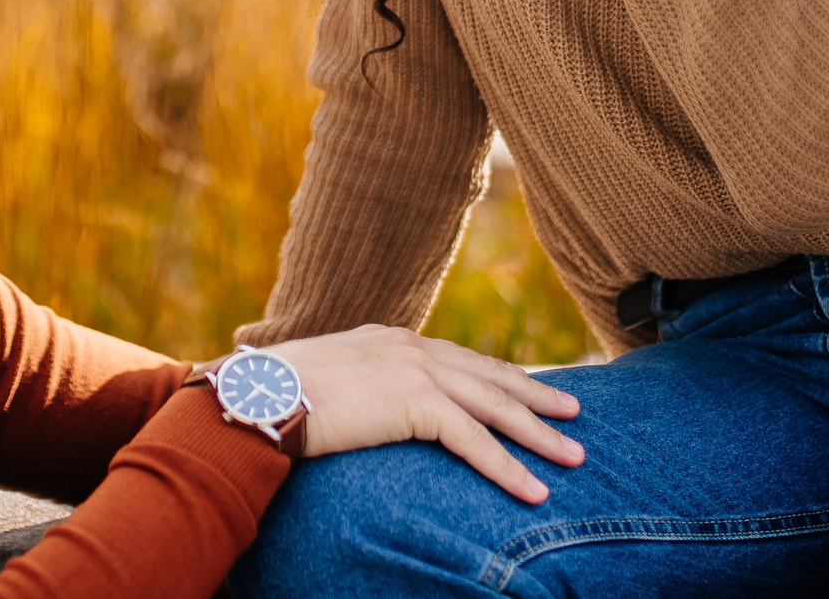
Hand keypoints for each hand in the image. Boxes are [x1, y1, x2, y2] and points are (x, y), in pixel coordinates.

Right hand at [266, 326, 583, 503]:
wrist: (255, 394)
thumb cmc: (270, 395)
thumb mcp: (320, 381)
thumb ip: (349, 387)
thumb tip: (350, 406)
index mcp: (388, 339)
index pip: (457, 358)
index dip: (496, 376)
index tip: (527, 388)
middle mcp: (408, 347)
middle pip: (487, 375)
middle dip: (535, 396)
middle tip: (574, 412)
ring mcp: (415, 370)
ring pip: (494, 406)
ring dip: (538, 434)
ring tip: (573, 457)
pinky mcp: (415, 402)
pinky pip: (474, 440)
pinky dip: (508, 466)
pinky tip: (534, 488)